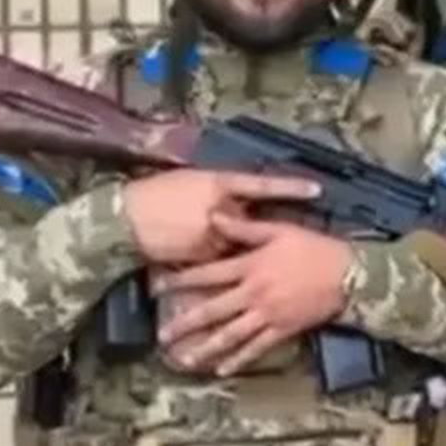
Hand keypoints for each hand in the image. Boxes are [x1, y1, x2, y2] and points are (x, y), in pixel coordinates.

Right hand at [122, 170, 321, 265]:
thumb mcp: (192, 180)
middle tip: (274, 241)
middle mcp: (222, 208)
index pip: (263, 185)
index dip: (291, 187)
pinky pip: (220, 264)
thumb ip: (221, 189)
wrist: (128, 218)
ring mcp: (214, 235)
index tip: (318, 190)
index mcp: (220, 183)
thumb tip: (238, 195)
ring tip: (236, 258)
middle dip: (261, 234)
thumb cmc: (158, 192)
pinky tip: (206, 261)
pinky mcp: (202, 257)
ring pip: (238, 248)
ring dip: (237, 252)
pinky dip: (218, 265)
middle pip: (253, 223)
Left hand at [151, 211, 354, 375]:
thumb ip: (245, 228)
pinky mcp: (283, 329)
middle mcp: (254, 293)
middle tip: (162, 336)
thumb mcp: (281, 230)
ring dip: (206, 348)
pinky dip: (239, 359)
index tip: (157, 288)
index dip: (180, 281)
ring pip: (231, 334)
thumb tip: (213, 217)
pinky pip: (257, 347)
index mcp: (251, 266)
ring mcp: (268, 315)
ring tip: (185, 359)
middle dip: (185, 323)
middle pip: (213, 310)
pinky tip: (223, 369)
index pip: (208, 274)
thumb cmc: (315, 248)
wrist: (348, 274)